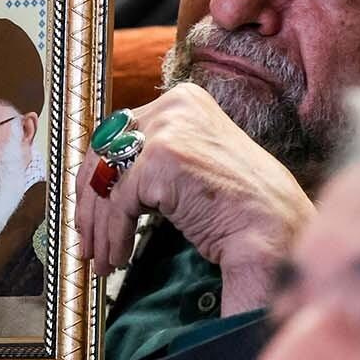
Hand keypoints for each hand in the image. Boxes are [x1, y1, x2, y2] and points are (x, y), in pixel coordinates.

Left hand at [75, 84, 313, 313]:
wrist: (272, 229)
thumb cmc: (239, 206)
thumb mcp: (192, 163)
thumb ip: (155, 158)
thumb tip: (106, 178)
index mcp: (183, 101)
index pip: (118, 134)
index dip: (96, 176)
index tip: (89, 209)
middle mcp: (173, 106)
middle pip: (104, 153)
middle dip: (90, 203)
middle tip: (86, 240)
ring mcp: (167, 129)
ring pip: (107, 182)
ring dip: (99, 228)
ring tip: (102, 259)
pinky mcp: (159, 159)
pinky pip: (117, 204)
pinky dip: (112, 236)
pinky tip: (119, 257)